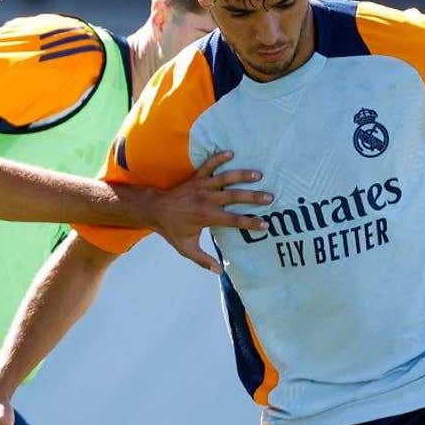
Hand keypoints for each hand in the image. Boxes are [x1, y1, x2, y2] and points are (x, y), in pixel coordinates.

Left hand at [151, 151, 270, 272]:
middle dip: (253, 197)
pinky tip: (230, 152)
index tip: (265, 224)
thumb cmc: (172, 230)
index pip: (233, 220)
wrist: (154, 210)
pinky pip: (208, 165)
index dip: (250, 223)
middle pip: (234, 197)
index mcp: (206, 217)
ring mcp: (201, 186)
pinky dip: (218, 158)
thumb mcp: (186, 248)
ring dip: (242, 175)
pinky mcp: (196, 177)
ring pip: (224, 178)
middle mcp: (206, 199)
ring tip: (258, 174)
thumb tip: (221, 272)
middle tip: (270, 197)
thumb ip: (203, 260)